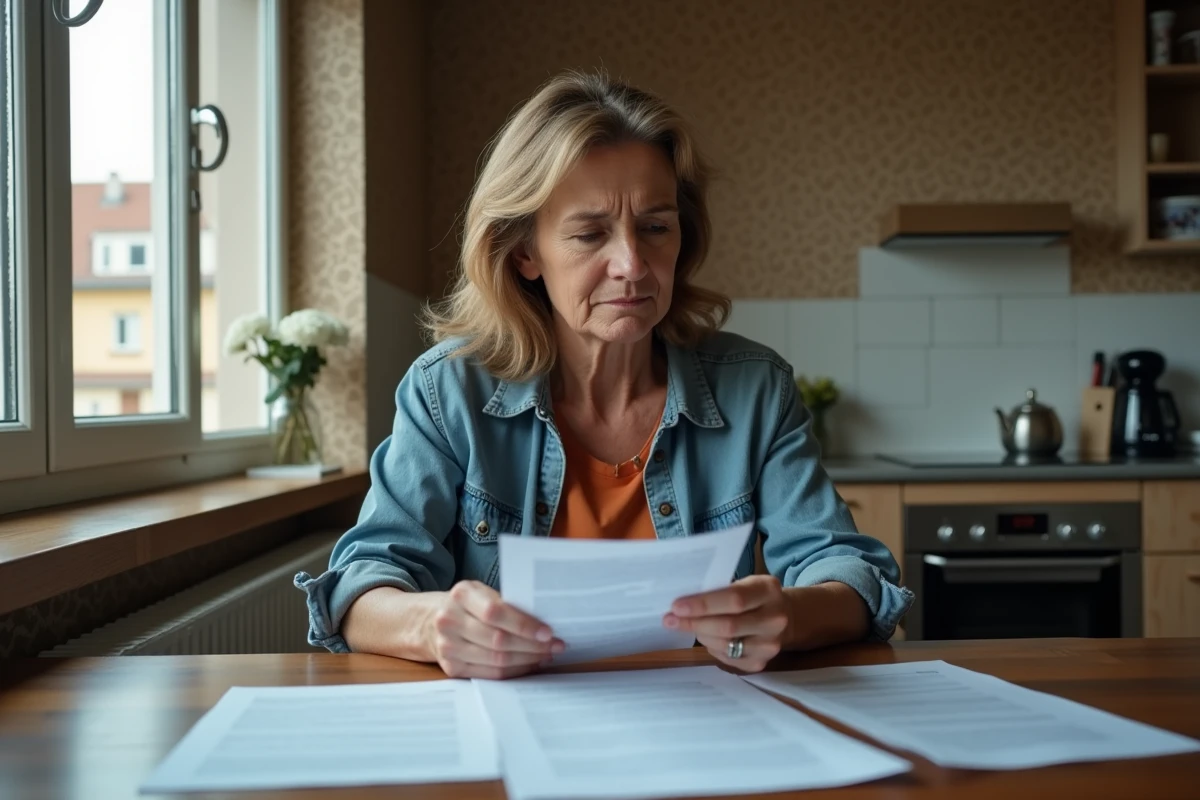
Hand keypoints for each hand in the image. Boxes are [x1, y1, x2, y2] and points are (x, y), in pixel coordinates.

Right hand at [427, 581, 564, 678]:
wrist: (431, 622)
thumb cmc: (468, 604)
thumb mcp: (481, 592)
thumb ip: (506, 603)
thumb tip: (544, 621)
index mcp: (461, 595)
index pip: (495, 612)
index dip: (524, 625)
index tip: (548, 632)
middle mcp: (449, 621)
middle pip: (498, 640)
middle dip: (532, 646)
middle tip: (556, 646)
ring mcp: (448, 647)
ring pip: (496, 660)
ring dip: (528, 660)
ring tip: (547, 655)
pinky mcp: (452, 668)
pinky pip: (490, 674)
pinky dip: (515, 671)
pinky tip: (530, 664)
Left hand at [662, 575, 788, 672]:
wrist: (785, 617)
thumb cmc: (754, 596)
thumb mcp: (744, 583)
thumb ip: (720, 590)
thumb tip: (682, 603)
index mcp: (768, 590)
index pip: (734, 599)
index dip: (703, 604)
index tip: (676, 606)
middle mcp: (774, 619)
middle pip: (728, 626)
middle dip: (694, 623)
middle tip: (670, 619)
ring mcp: (770, 645)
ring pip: (725, 644)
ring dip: (701, 635)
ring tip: (688, 626)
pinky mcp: (761, 663)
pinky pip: (727, 658)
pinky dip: (711, 647)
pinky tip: (707, 637)